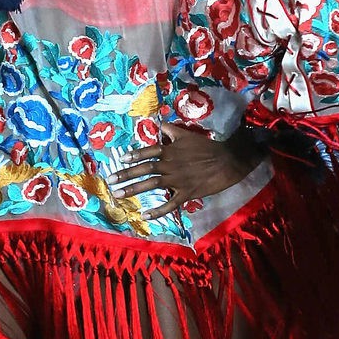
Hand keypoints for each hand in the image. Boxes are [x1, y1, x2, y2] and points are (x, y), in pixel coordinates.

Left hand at [107, 123, 261, 218]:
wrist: (227, 161)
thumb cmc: (207, 148)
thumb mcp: (187, 135)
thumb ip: (171, 130)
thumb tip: (159, 123)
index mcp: (170, 150)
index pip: (147, 152)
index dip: (133, 156)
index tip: (120, 160)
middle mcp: (170, 164)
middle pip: (144, 169)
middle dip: (125, 174)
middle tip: (110, 180)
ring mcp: (177, 180)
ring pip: (152, 184)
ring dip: (134, 189)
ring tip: (118, 194)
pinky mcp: (186, 193)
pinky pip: (169, 204)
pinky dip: (157, 211)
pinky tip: (145, 216)